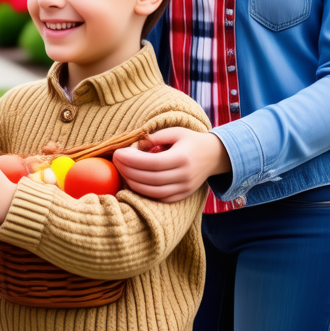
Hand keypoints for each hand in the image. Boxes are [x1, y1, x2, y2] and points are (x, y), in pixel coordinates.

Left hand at [112, 127, 229, 202]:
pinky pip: (160, 198)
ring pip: (153, 192)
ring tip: (121, 172)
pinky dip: (144, 192)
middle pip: (150, 178)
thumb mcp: (174, 132)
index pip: (152, 163)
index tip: (118, 153)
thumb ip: (154, 137)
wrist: (214, 156)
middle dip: (128, 171)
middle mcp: (184, 176)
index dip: (132, 160)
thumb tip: (134, 146)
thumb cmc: (190, 141)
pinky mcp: (183, 196)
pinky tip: (133, 182)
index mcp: (182, 158)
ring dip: (133, 183)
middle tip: (115, 162)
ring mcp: (184, 188)